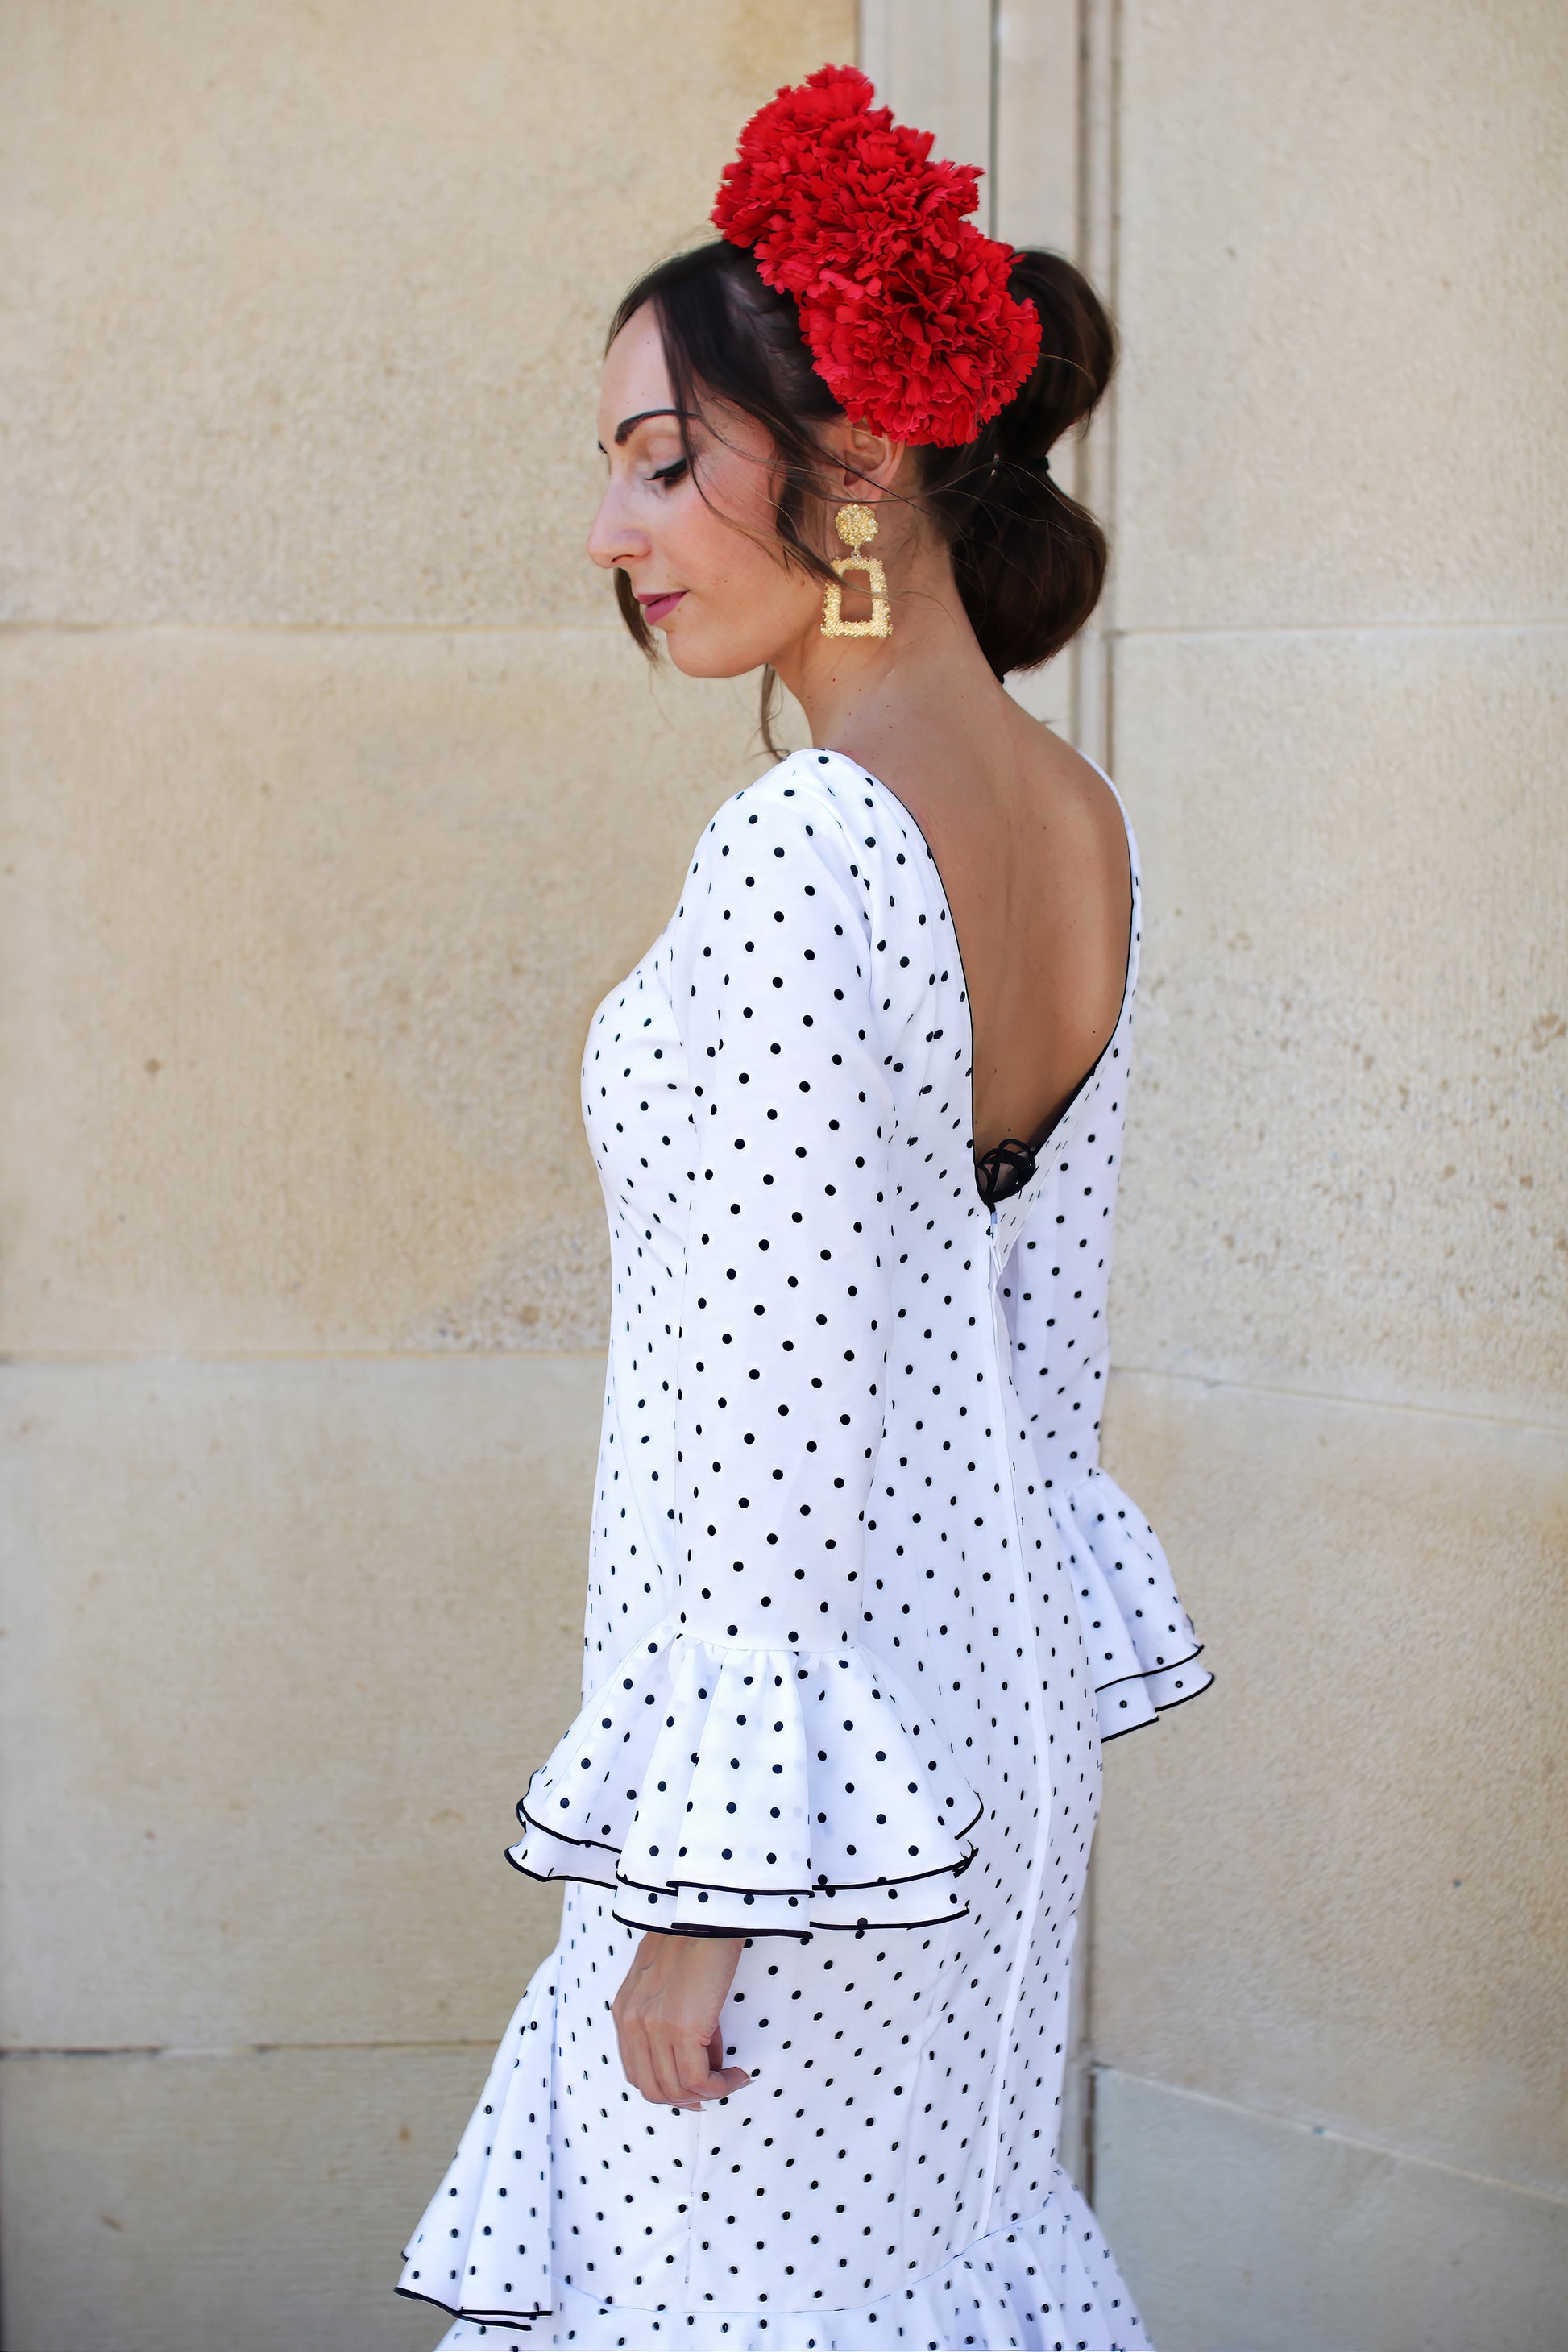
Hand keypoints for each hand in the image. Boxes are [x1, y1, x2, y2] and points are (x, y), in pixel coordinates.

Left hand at [611, 1931, 750, 2108]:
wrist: (704, 1913)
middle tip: (714, 2089)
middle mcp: (632, 2024)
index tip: (695, 2086)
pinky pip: (699, 2080)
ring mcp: (654, 2029)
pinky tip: (738, 2074)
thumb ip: (669, 2016)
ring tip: (732, 2078)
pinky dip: (720, 2086)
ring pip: (676, 2090)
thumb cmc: (693, 1938)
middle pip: (653, 2089)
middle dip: (686, 2098)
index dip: (667, 2087)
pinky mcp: (681, 2029)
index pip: (638, 2072)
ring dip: (708, 2093)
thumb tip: (701, 2052)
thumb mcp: (667, 1981)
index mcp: (625, 2012)